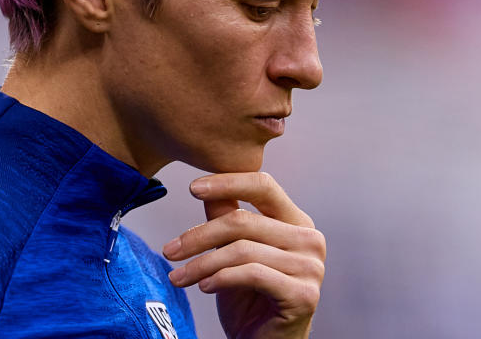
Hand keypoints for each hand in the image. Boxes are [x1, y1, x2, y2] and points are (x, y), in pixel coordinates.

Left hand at [163, 172, 325, 338]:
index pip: (264, 186)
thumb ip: (226, 219)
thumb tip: (205, 187)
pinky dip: (220, 278)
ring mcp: (311, 267)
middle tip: (169, 250)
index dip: (228, 181)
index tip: (192, 187)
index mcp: (296, 222)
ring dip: (202, 264)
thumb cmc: (249, 298)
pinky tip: (203, 287)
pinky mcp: (303, 294)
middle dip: (199, 236)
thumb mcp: (232, 254)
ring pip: (243, 250)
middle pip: (244, 221)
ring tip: (178, 277)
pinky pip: (252, 274)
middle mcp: (310, 239)